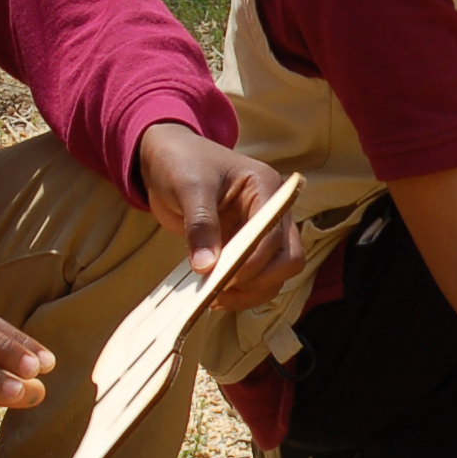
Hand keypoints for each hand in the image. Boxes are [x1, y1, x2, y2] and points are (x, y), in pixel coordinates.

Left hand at [137, 121, 306, 311]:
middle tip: (221, 290)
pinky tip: (215, 296)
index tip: (222, 277)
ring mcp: (262, 233)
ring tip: (215, 297)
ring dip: (252, 292)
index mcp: (267, 189)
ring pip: (277, 275)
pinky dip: (242, 292)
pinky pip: (257, 278)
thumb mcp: (189, 187)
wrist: (167, 159)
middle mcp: (274, 213)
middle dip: (260, 281)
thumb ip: (201, 224)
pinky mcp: (247, 248)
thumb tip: (207, 267)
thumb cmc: (181, 163)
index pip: (275, 235)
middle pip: (289, 259)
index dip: (254, 261)